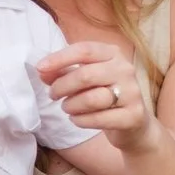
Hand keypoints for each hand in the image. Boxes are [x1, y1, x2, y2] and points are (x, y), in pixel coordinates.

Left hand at [39, 41, 155, 152]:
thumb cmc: (104, 96)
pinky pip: (99, 119)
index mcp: (113, 54)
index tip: (40, 68)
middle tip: (53, 95)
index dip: (59, 58)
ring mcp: (132, 93)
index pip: (84, 50)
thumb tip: (42, 70)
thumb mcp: (85, 80)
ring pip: (92, 98)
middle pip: (86, 75)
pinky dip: (81, 120)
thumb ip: (64, 72)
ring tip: (67, 108)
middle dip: (62, 86)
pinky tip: (77, 120)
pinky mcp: (133, 116)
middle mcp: (126, 69)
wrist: (134, 124)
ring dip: (71, 105)